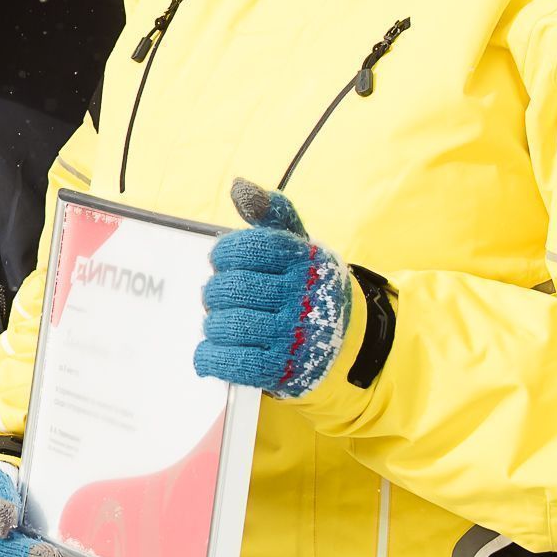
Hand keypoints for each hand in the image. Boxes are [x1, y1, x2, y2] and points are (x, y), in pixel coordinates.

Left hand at [197, 181, 356, 399]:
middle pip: (232, 289)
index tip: (221, 261)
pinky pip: (234, 363)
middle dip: (215, 292)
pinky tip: (209, 352)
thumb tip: (240, 187)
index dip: (224, 254)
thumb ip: (271, 214)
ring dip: (214, 324)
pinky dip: (212, 357)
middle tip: (217, 295)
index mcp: (305, 260)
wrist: (346, 339)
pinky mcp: (284, 369)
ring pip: (229, 325)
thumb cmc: (307, 284)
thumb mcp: (298, 245)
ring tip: (220, 321)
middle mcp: (303, 296)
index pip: (248, 248)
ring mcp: (295, 335)